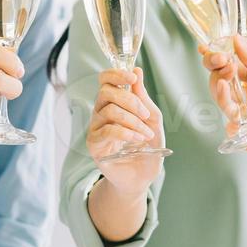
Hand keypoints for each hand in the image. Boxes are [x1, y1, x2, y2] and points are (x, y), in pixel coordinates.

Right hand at [88, 67, 166, 195]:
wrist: (142, 176)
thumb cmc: (147, 146)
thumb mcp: (152, 119)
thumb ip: (143, 97)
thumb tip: (136, 70)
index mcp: (114, 102)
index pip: (105, 79)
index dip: (116, 74)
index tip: (133, 78)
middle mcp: (101, 112)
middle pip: (106, 92)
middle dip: (131, 100)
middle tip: (146, 115)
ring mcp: (96, 127)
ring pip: (109, 110)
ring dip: (133, 121)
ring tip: (146, 134)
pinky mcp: (94, 144)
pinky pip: (107, 130)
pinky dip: (126, 132)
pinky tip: (137, 139)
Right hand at [202, 35, 246, 127]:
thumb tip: (234, 45)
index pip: (233, 52)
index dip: (217, 50)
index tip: (207, 47)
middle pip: (226, 73)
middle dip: (215, 66)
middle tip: (218, 62)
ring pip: (230, 94)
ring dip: (220, 88)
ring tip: (223, 80)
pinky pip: (245, 116)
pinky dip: (234, 111)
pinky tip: (233, 101)